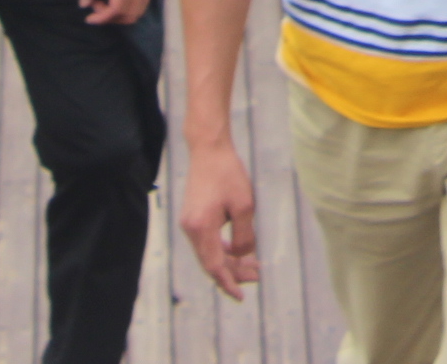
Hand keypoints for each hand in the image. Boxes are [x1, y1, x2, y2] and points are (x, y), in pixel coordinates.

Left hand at [80, 0, 160, 23]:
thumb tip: (84, 5)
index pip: (117, 9)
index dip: (102, 18)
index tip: (88, 18)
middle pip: (132, 14)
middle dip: (112, 17)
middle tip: (96, 6)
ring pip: (140, 8)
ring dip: (122, 11)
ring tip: (106, 0)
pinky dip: (130, 3)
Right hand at [181, 138, 261, 300]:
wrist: (209, 150)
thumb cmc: (228, 174)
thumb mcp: (244, 206)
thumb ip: (244, 236)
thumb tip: (244, 255)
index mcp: (201, 228)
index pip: (214, 266)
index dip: (228, 283)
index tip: (241, 296)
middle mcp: (190, 229)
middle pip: (212, 262)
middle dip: (234, 272)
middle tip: (257, 275)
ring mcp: (189, 224)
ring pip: (210, 253)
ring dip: (230, 261)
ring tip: (252, 265)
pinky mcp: (192, 218)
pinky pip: (207, 242)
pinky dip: (222, 249)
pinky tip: (238, 250)